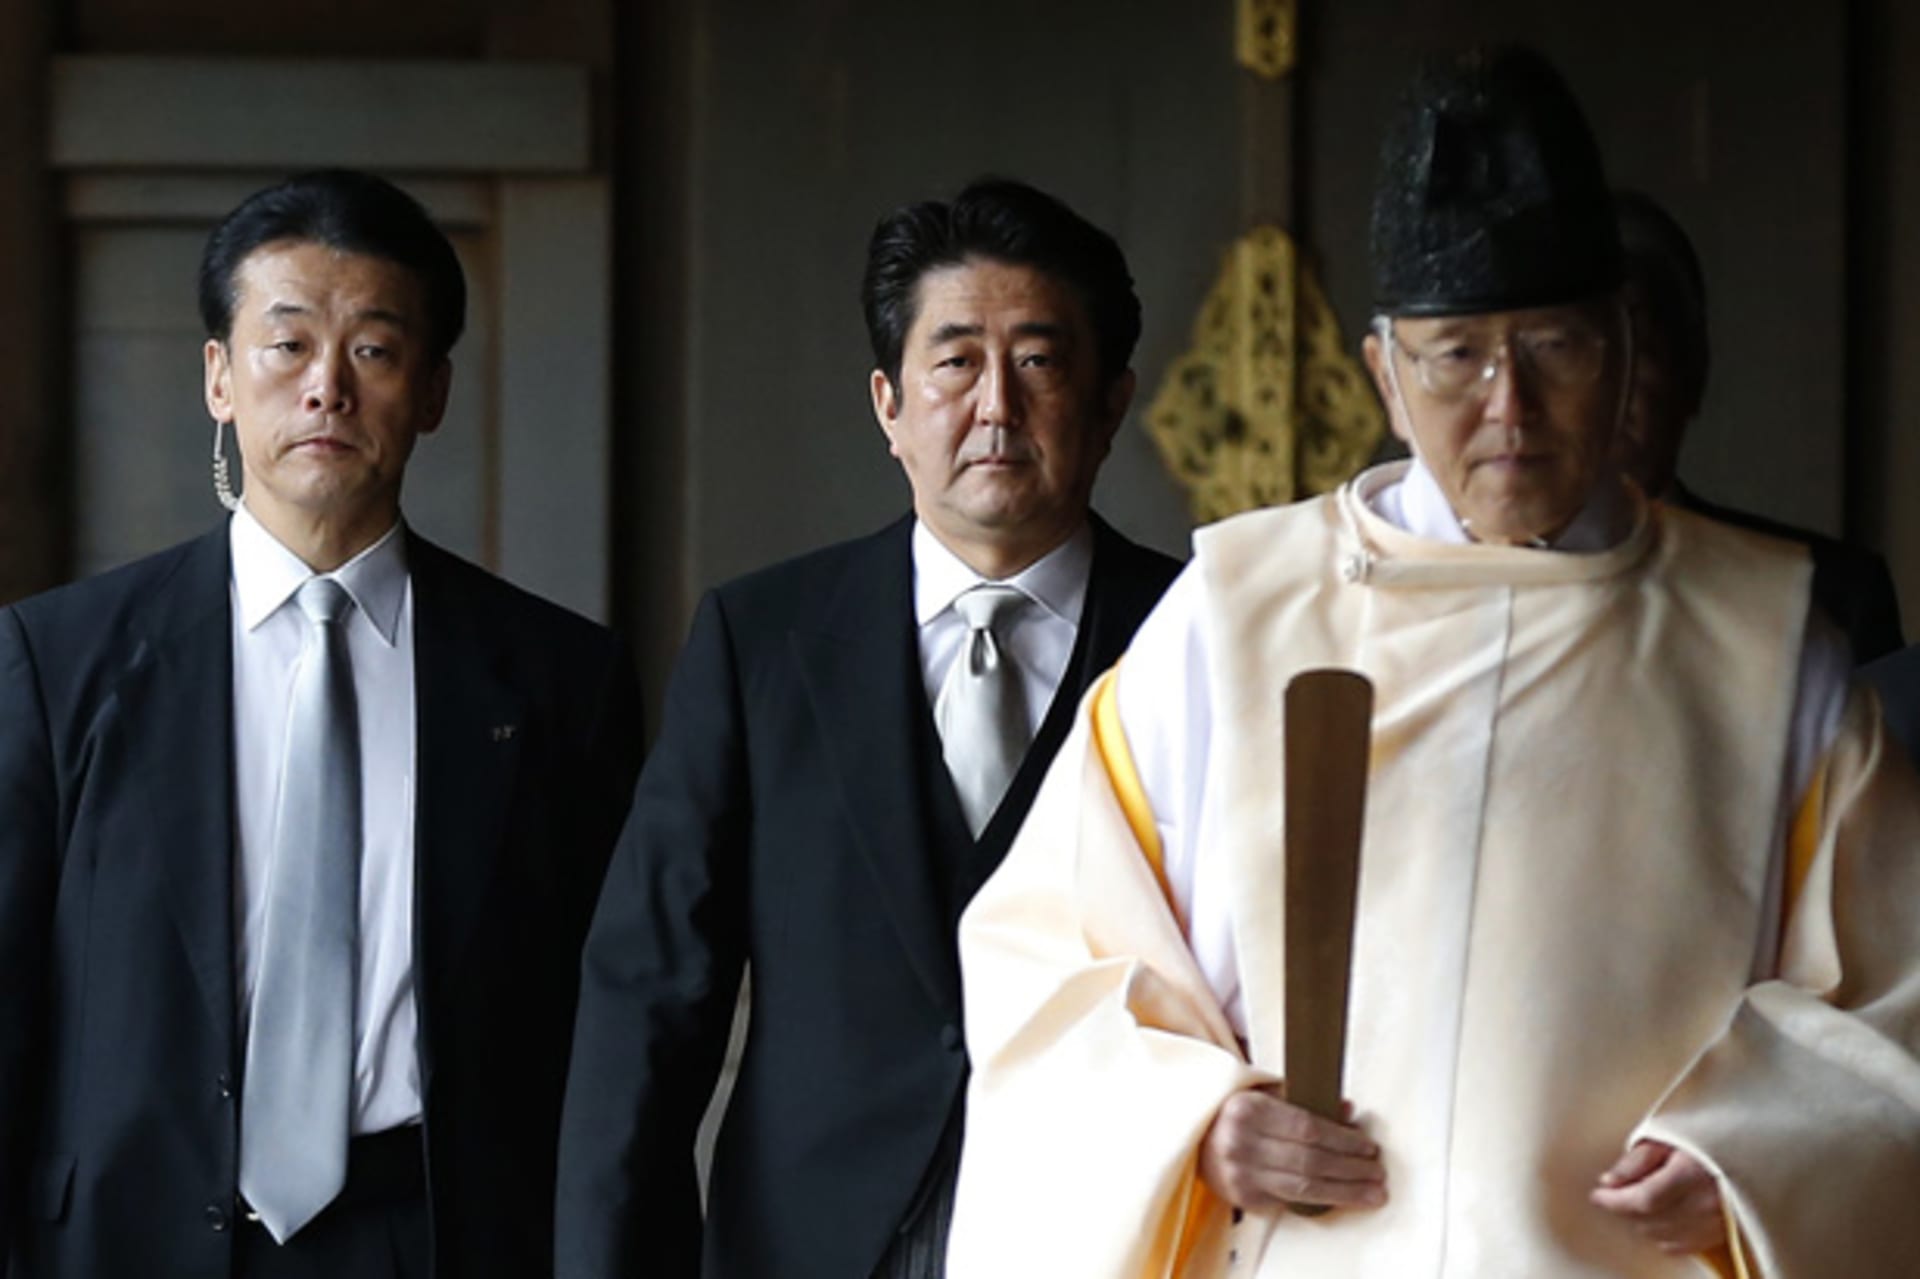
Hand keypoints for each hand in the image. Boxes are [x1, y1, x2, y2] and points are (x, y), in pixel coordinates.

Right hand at [1197, 1083, 1386, 1213]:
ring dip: (1344, 1191)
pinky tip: (1342, 1197)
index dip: (1343, 1140)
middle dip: (1350, 1168)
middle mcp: (1241, 1142)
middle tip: (1378, 1172)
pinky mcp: (1243, 1197)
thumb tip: (1349, 1111)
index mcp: (1249, 1109)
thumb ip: (1304, 1100)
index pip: (1307, 1128)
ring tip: (1372, 1192)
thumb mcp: (1263, 1095)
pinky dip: (1320, 1200)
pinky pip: (1290, 1201)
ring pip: (1303, 1187)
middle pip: (1309, 1160)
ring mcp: (1241, 1173)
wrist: (1193, 1138)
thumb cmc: (1236, 1114)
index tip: (1368, 1146)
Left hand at [1590, 1140, 1725, 1254]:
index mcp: (1693, 1174)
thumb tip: (1608, 1182)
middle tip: (1614, 1193)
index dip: (1616, 1201)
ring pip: (1665, 1238)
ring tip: (1638, 1201)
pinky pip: (1685, 1246)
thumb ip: (1638, 1160)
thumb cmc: (1709, 1132)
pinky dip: (1665, 1235)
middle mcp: (1708, 1204)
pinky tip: (1660, 1217)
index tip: (1597, 1195)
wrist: (1753, 1145)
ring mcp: (1719, 1222)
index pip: (1645, 1200)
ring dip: (1644, 1222)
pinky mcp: (1726, 1233)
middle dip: (1626, 1209)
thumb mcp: (1669, 1133)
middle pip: (1652, 1221)